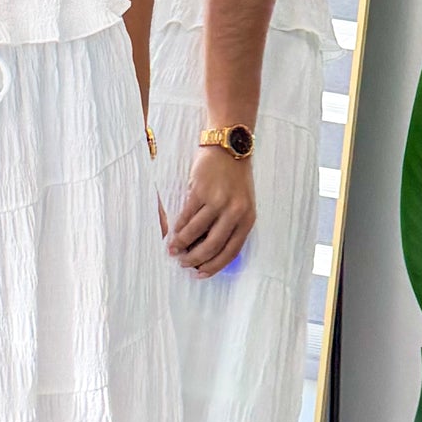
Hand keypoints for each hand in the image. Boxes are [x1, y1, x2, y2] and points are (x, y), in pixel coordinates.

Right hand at [168, 147, 256, 275]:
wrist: (229, 148)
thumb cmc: (235, 178)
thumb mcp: (242, 203)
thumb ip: (232, 225)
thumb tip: (209, 251)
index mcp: (248, 218)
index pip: (231, 251)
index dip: (214, 266)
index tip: (201, 273)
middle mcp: (235, 212)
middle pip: (213, 245)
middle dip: (196, 259)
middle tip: (184, 263)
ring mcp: (217, 201)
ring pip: (196, 231)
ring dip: (182, 244)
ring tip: (173, 250)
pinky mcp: (201, 190)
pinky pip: (187, 215)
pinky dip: (179, 227)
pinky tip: (173, 233)